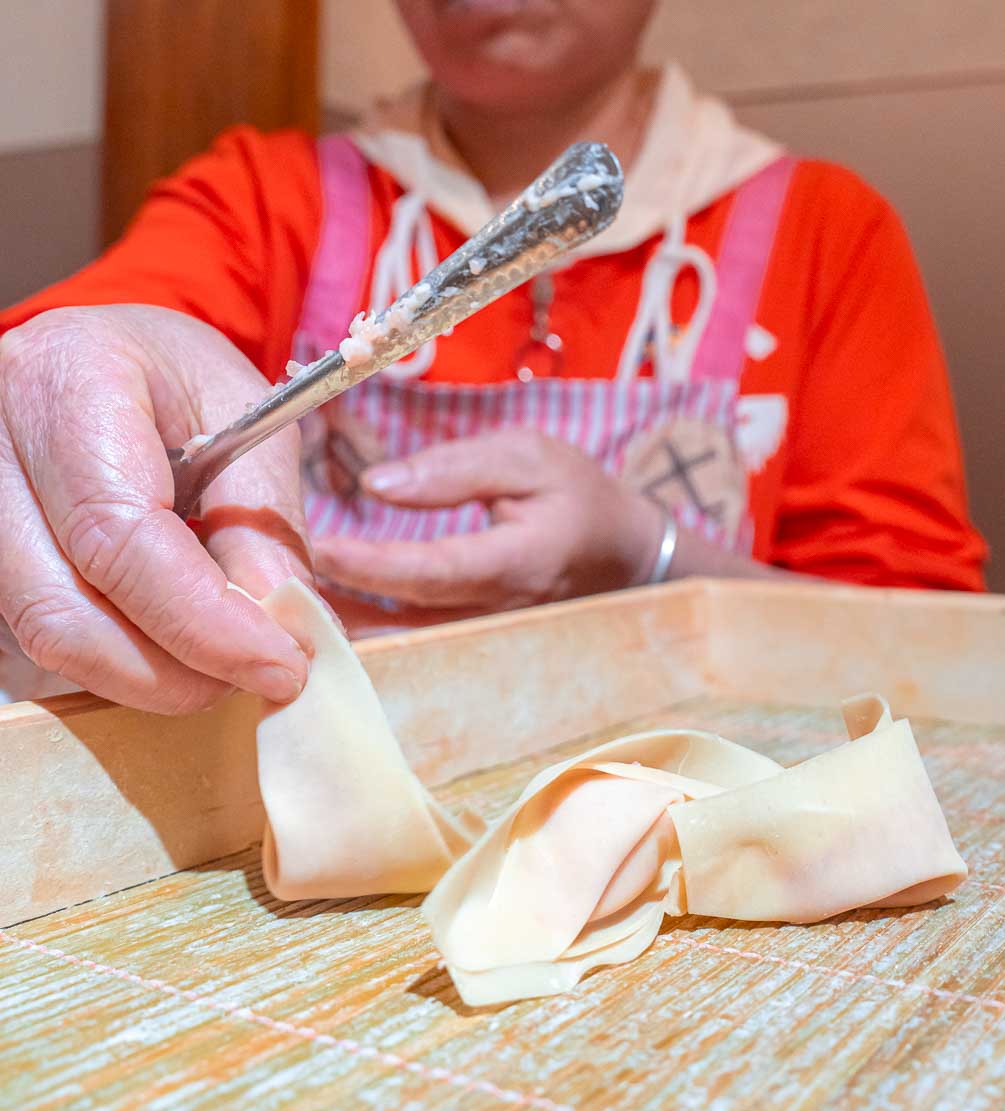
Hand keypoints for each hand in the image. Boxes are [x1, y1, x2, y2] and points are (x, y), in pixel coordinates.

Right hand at [0, 305, 313, 712]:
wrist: (102, 360)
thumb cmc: (176, 381)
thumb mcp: (246, 417)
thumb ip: (263, 520)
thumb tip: (279, 624)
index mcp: (67, 381)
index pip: (118, 533)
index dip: (202, 620)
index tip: (280, 664)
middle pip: (60, 607)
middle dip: (168, 670)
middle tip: (255, 679)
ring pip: (38, 639)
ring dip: (140, 677)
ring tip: (218, 665)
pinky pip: (23, 645)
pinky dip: (105, 666)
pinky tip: (163, 649)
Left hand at [313, 430, 663, 618]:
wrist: (623, 555)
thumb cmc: (574, 495)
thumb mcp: (527, 457)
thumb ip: (453, 469)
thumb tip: (375, 486)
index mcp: (516, 562)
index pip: (433, 571)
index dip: (372, 564)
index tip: (318, 547)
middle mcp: (496, 617)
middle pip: (405, 628)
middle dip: (339, 613)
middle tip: (275, 591)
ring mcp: (484, 644)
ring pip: (403, 651)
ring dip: (344, 634)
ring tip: (284, 608)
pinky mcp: (472, 652)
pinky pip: (411, 653)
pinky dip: (364, 639)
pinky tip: (321, 621)